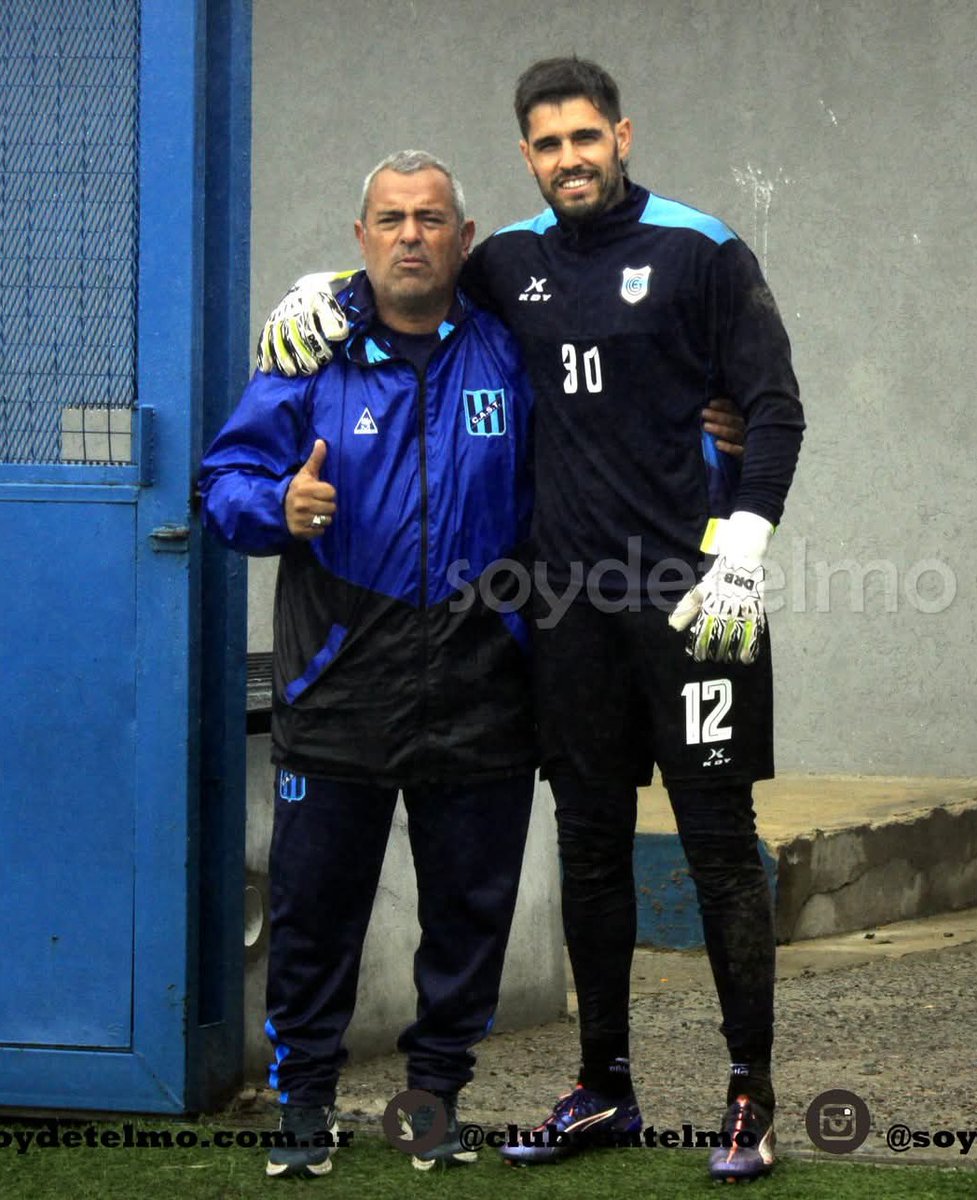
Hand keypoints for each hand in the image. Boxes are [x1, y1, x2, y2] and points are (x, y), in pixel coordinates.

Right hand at [256, 273, 349, 375]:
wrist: (306, 289)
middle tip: (312, 369)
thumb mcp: (330, 307)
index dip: (318, 348)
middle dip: (302, 359)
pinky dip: (264, 355)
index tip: (327, 356)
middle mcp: (286, 315)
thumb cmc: (321, 302)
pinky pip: (264, 341)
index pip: (309, 333)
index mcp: (303, 309)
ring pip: (276, 344)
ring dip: (284, 361)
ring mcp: (276, 320)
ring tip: (293, 373)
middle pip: (291, 342)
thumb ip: (334, 321)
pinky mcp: (270, 325)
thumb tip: (333, 337)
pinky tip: (266, 369)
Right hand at [284, 440, 336, 538]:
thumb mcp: (305, 473)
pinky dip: (317, 528)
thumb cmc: (296, 489)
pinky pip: (320, 532)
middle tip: (317, 503)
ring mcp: (301, 519)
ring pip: (327, 520)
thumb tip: (321, 441)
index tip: (319, 492)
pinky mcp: (300, 532)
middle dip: (326, 506)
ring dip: (323, 518)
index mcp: (305, 489)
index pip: (332, 493)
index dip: (328, 493)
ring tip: (314, 513)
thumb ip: (315, 459)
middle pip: (332, 508)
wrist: (277, 508)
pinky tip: (310, 522)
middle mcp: (303, 504)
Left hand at [668, 512, 771, 663]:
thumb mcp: (699, 590)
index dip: (700, 648)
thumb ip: (687, 608)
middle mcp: (727, 610)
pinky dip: (751, 647)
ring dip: (732, 652)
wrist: (742, 561)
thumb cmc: (717, 578)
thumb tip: (673, 625)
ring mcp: (743, 610)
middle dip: (715, 652)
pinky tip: (746, 658)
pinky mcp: (757, 610)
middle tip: (713, 659)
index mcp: (711, 605)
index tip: (698, 657)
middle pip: (720, 638)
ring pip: (738, 638)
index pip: (703, 633)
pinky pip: (755, 632)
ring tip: (728, 660)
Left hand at [702, 396, 744, 456]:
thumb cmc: (739, 442)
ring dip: (720, 429)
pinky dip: (728, 447)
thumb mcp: (736, 427)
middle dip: (718, 416)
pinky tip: (717, 444)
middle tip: (704, 412)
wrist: (754, 463)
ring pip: (734, 434)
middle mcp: (748, 429)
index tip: (711, 403)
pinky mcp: (747, 455)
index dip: (723, 405)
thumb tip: (709, 409)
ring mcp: (749, 441)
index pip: (735, 409)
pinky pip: (738, 451)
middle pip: (733, 420)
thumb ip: (727, 419)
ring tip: (705, 426)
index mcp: (746, 419)